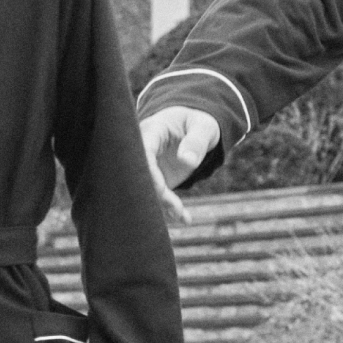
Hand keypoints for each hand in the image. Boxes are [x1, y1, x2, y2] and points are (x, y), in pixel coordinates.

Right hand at [137, 106, 217, 224]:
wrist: (194, 127)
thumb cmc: (198, 123)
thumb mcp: (204, 127)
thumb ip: (197, 141)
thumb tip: (187, 161)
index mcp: (151, 131)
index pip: (142, 152)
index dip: (148, 173)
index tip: (161, 190)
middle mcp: (143, 149)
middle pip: (138, 174)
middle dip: (153, 194)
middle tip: (174, 209)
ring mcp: (147, 165)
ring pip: (146, 188)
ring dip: (162, 205)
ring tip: (183, 217)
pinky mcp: (155, 178)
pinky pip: (157, 195)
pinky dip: (169, 209)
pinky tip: (184, 219)